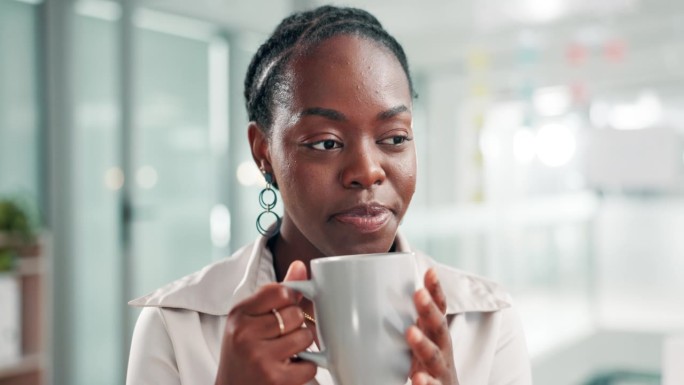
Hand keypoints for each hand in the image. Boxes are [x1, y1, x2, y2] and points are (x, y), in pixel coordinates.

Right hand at [215, 261, 315, 384]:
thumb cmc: (243, 352)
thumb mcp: (250, 319)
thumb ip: (276, 293)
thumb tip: (300, 266)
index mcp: (239, 313)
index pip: (280, 291)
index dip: (290, 300)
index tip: (284, 309)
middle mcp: (245, 334)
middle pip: (295, 314)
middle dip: (295, 326)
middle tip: (282, 336)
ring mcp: (259, 357)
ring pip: (305, 337)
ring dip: (302, 347)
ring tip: (285, 353)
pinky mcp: (274, 379)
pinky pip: (310, 365)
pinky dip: (305, 368)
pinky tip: (287, 369)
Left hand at [406, 268, 458, 384]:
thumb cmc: (427, 366)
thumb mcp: (418, 342)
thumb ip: (402, 323)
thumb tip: (363, 298)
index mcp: (435, 335)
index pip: (439, 309)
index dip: (436, 291)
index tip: (430, 271)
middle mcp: (442, 350)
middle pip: (439, 328)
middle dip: (429, 310)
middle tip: (418, 293)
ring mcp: (440, 371)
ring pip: (434, 357)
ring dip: (423, 344)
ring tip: (410, 332)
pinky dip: (426, 383)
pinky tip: (418, 378)